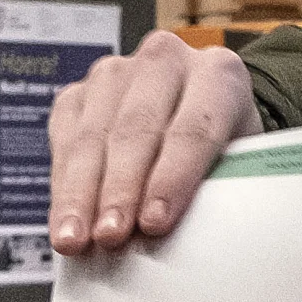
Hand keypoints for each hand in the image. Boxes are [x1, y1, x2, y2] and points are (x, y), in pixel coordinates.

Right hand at [47, 31, 258, 252]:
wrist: (196, 118)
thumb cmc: (223, 149)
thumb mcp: (239, 163)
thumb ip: (222, 187)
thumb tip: (188, 237)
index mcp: (219, 73)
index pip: (194, 128)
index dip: (172, 178)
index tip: (155, 224)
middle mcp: (164, 61)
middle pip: (137, 129)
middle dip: (121, 189)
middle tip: (111, 236)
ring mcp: (115, 74)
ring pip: (92, 136)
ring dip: (81, 193)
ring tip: (76, 239)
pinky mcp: (77, 94)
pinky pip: (63, 142)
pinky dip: (62, 187)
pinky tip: (63, 222)